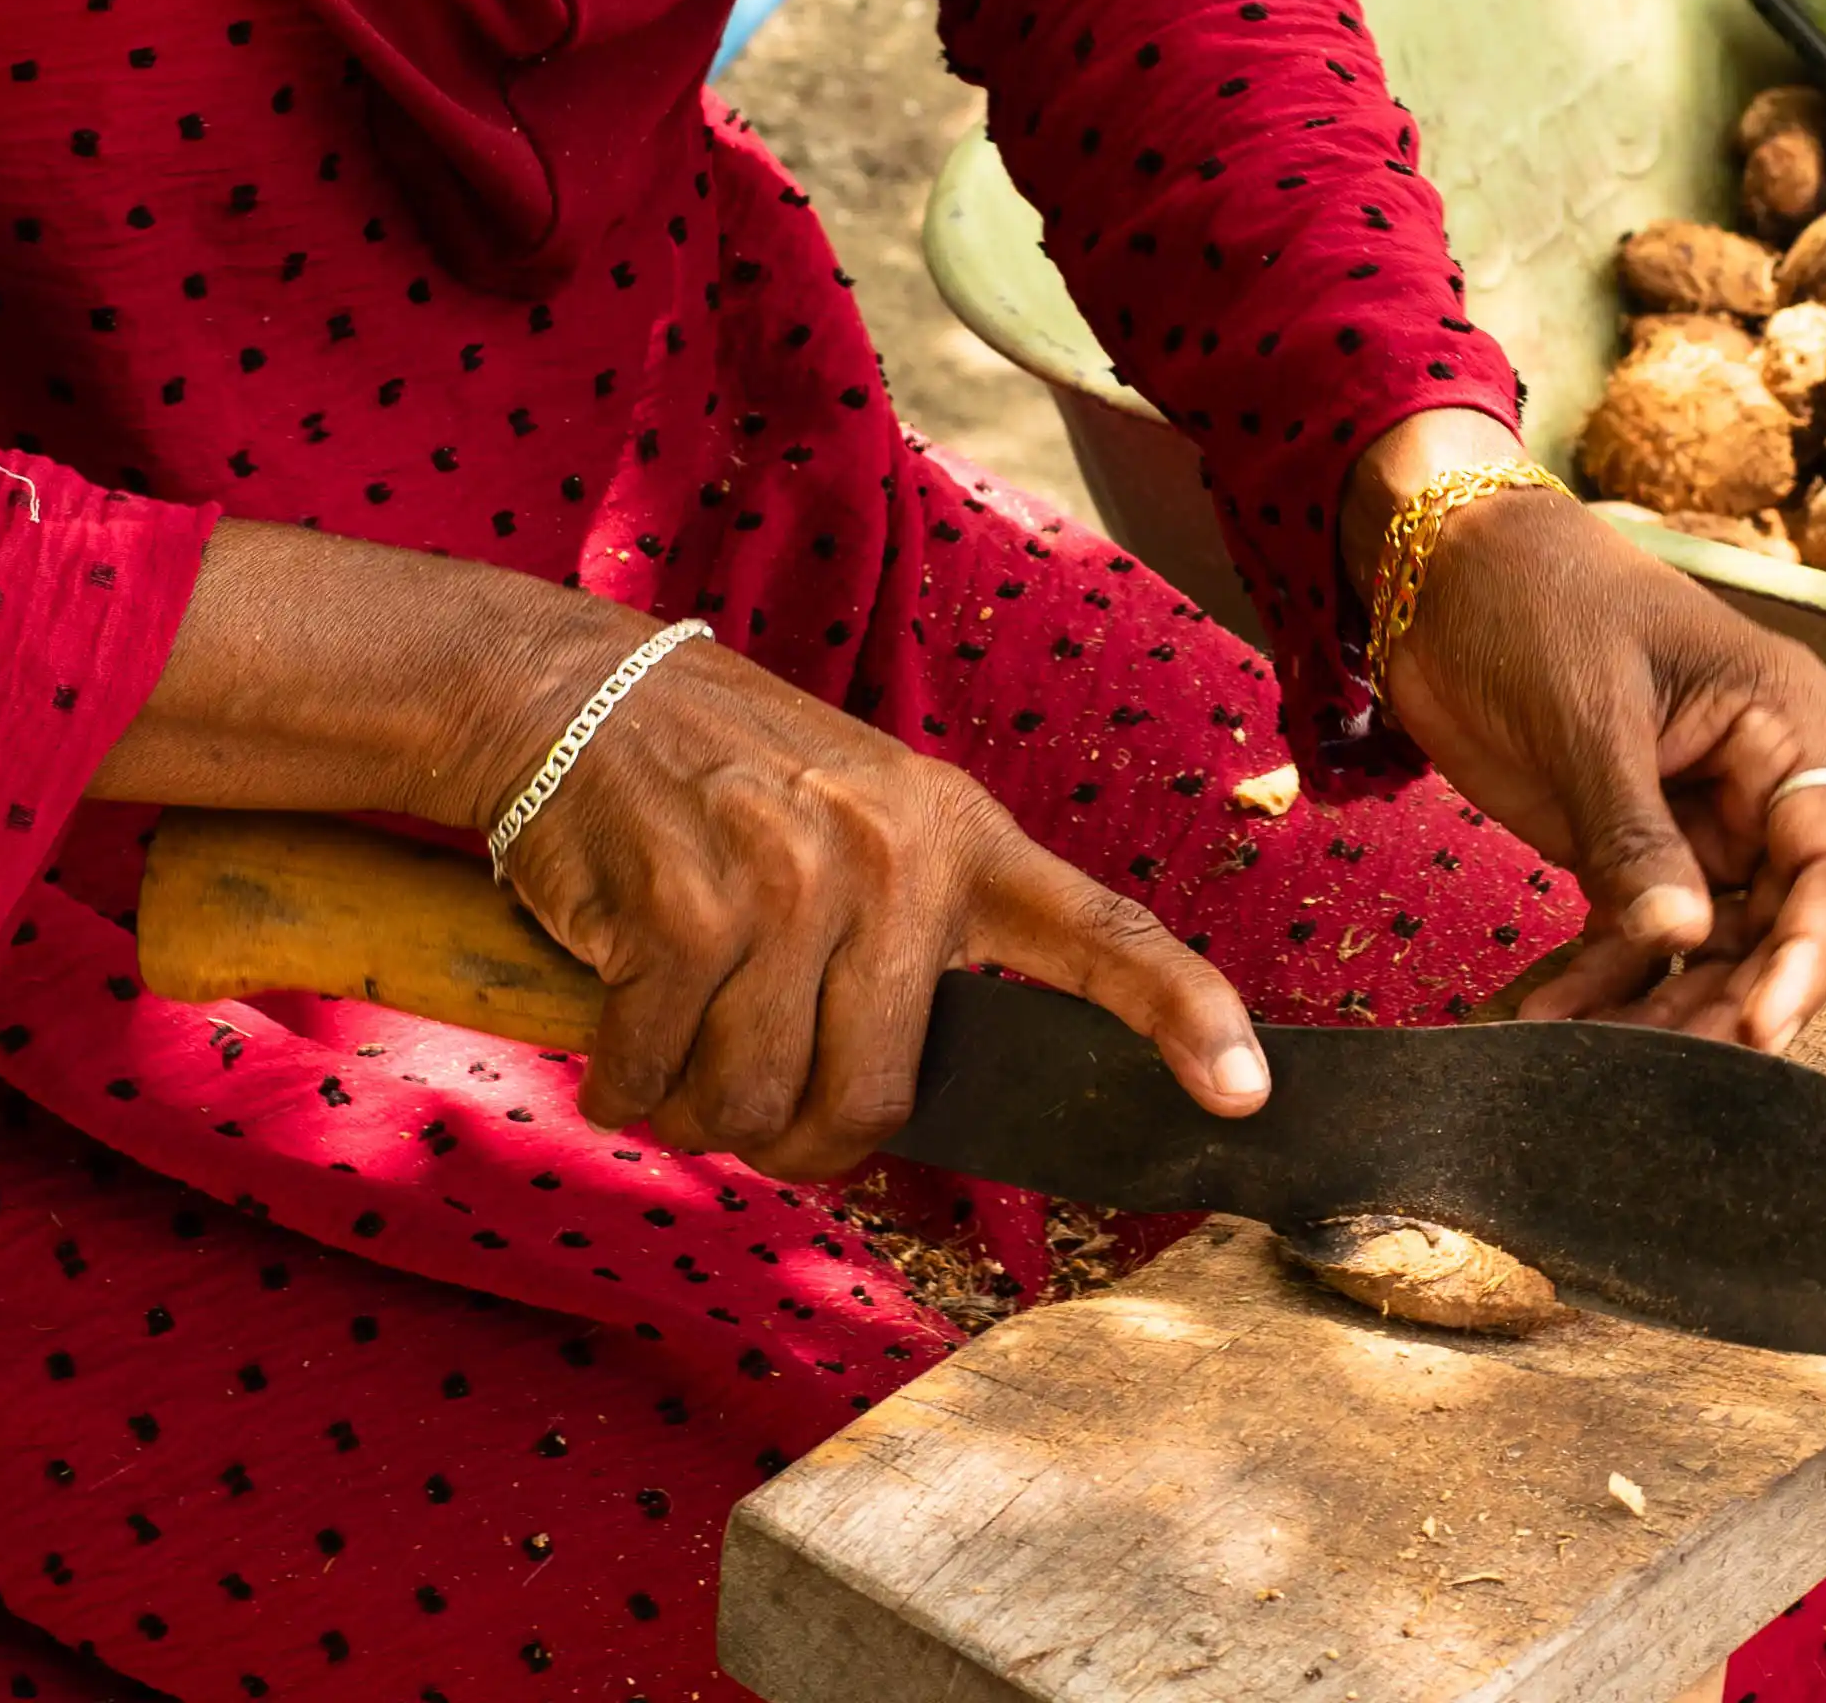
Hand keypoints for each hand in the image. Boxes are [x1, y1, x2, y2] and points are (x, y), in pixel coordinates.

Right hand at [486, 625, 1270, 1178]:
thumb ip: (906, 948)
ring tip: (676, 1023)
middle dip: (793, 1131)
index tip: (1244, 1093)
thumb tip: (895, 1125)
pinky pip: (656, 1080)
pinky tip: (614, 1017)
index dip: (1180, 1015)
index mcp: (958, 835)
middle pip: (870, 1105)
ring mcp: (791, 879)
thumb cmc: (727, 784)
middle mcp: (892, 855)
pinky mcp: (686, 911)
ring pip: (754, 1106)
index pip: (1097, 933)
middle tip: (743, 1075)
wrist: (582, 693)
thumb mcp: (859, 821)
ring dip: (695, 1107)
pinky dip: (621, 1081)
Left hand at [1351, 416, 1825, 1051]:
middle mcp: (1754, 779)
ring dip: (1651, 1010)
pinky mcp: (1624, 845)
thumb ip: (1632, 830)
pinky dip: (1594, 985)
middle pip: (1774, 924)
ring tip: (1579, 1058)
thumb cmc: (1530, 594)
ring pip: (1704, 948)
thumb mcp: (1586, 709)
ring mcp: (1689, 818)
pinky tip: (1539, 1023)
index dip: (1811, 953)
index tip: (1763, 1027)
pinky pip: (1633, 937)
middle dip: (1722, 1002)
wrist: (1431, 562)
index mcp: (1781, 720)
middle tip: (1652, 1069)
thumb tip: (1684, 942)